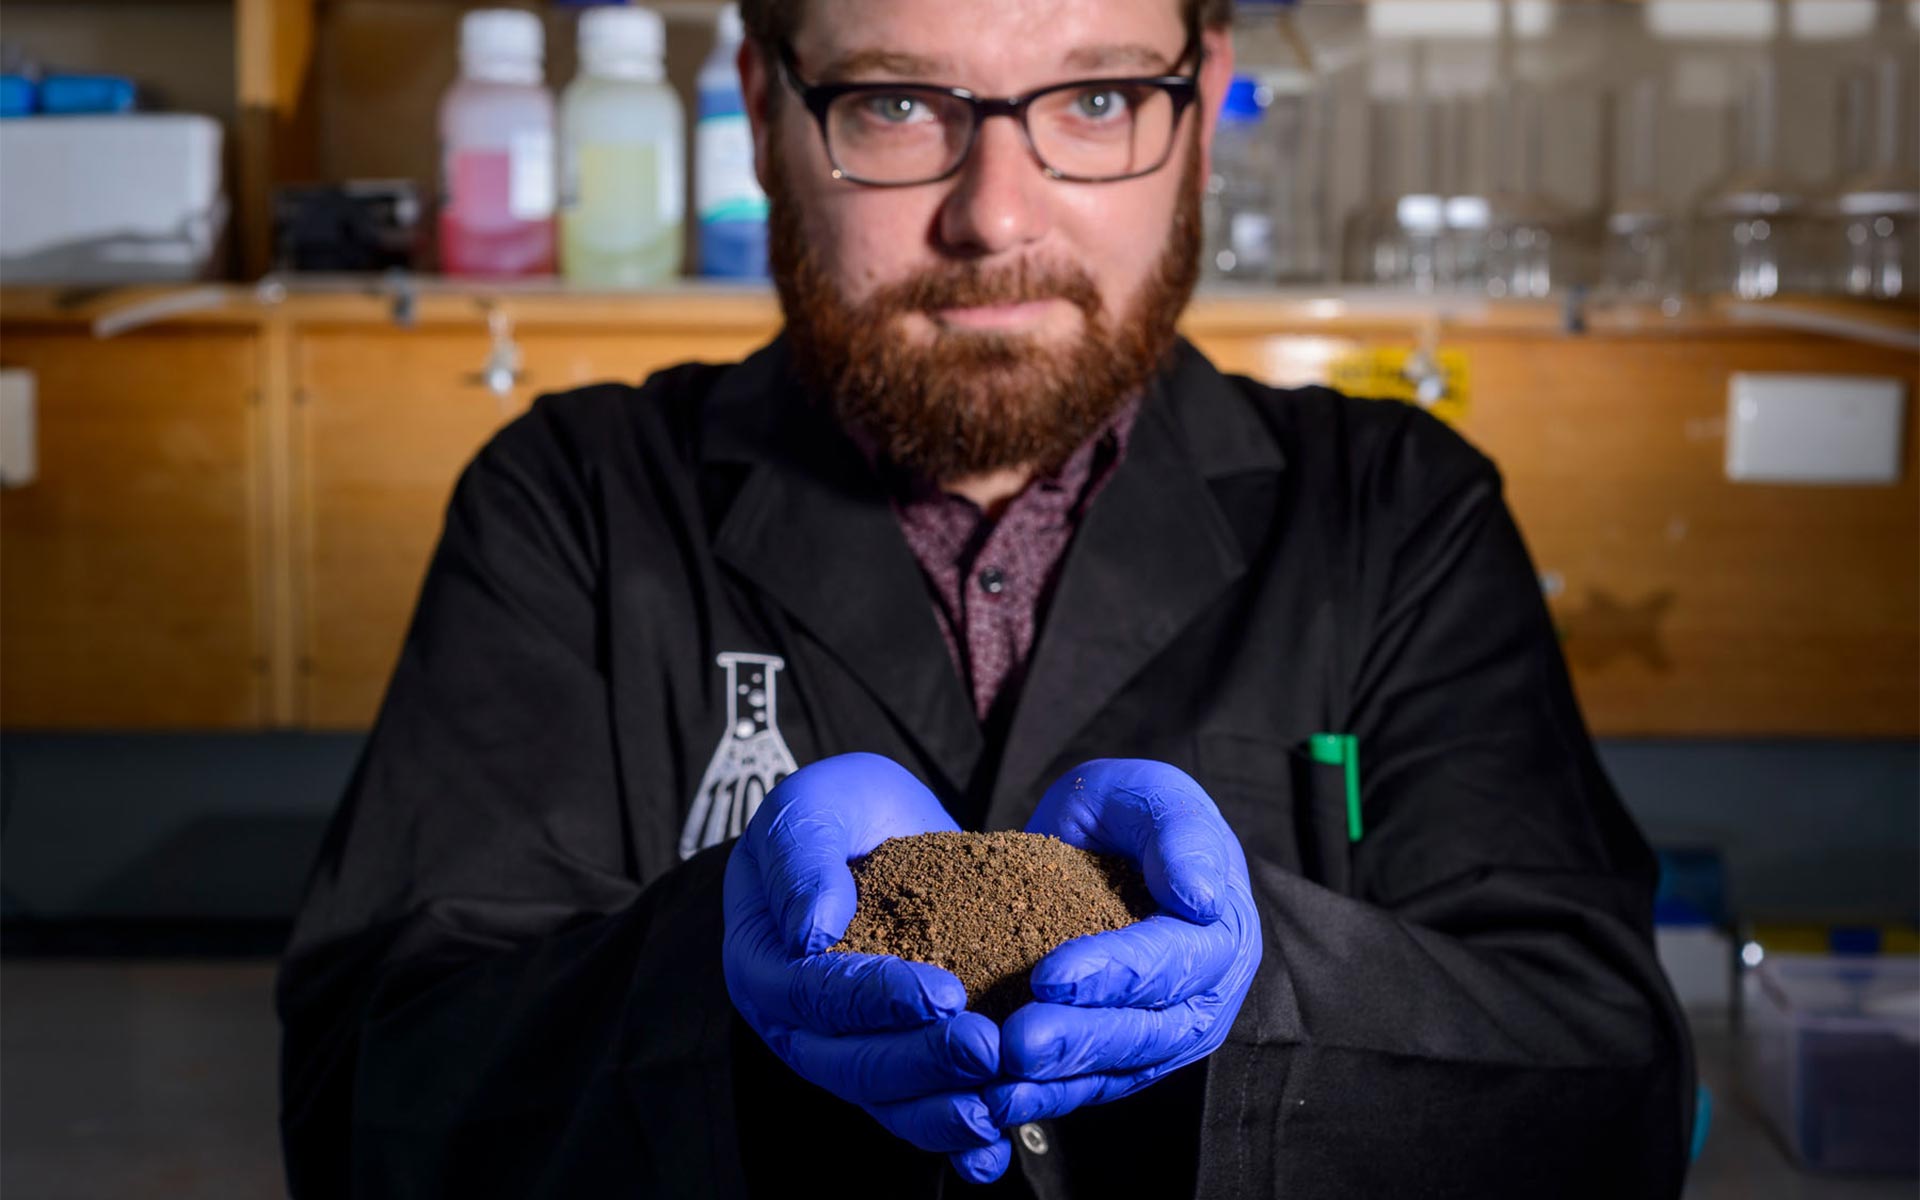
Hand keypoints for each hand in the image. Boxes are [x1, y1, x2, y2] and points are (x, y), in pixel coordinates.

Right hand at [722, 752, 1013, 1182]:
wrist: (874, 833)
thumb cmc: (837, 814)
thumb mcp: (816, 804)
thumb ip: (802, 856)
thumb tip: (810, 929)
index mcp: (762, 958)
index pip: (812, 992)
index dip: (875, 998)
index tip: (943, 991)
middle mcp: (792, 1020)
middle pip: (848, 1061)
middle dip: (921, 1062)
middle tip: (989, 1049)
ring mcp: (839, 1050)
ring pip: (884, 1101)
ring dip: (942, 1111)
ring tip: (1000, 1106)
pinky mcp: (888, 1066)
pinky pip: (914, 1113)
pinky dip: (954, 1138)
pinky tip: (997, 1149)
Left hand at [984, 759, 1259, 1129]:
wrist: (1108, 846)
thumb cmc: (1130, 814)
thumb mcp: (1150, 795)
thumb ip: (1179, 833)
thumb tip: (1201, 897)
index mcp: (1223, 925)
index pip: (1174, 957)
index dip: (1116, 971)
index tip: (1051, 977)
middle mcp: (1208, 991)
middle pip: (1151, 1029)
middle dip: (1081, 1038)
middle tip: (1017, 1043)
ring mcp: (1173, 1031)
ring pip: (1123, 1068)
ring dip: (1061, 1080)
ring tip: (1001, 1083)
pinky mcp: (1134, 1058)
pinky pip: (1096, 1086)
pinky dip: (1050, 1097)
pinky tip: (998, 1100)